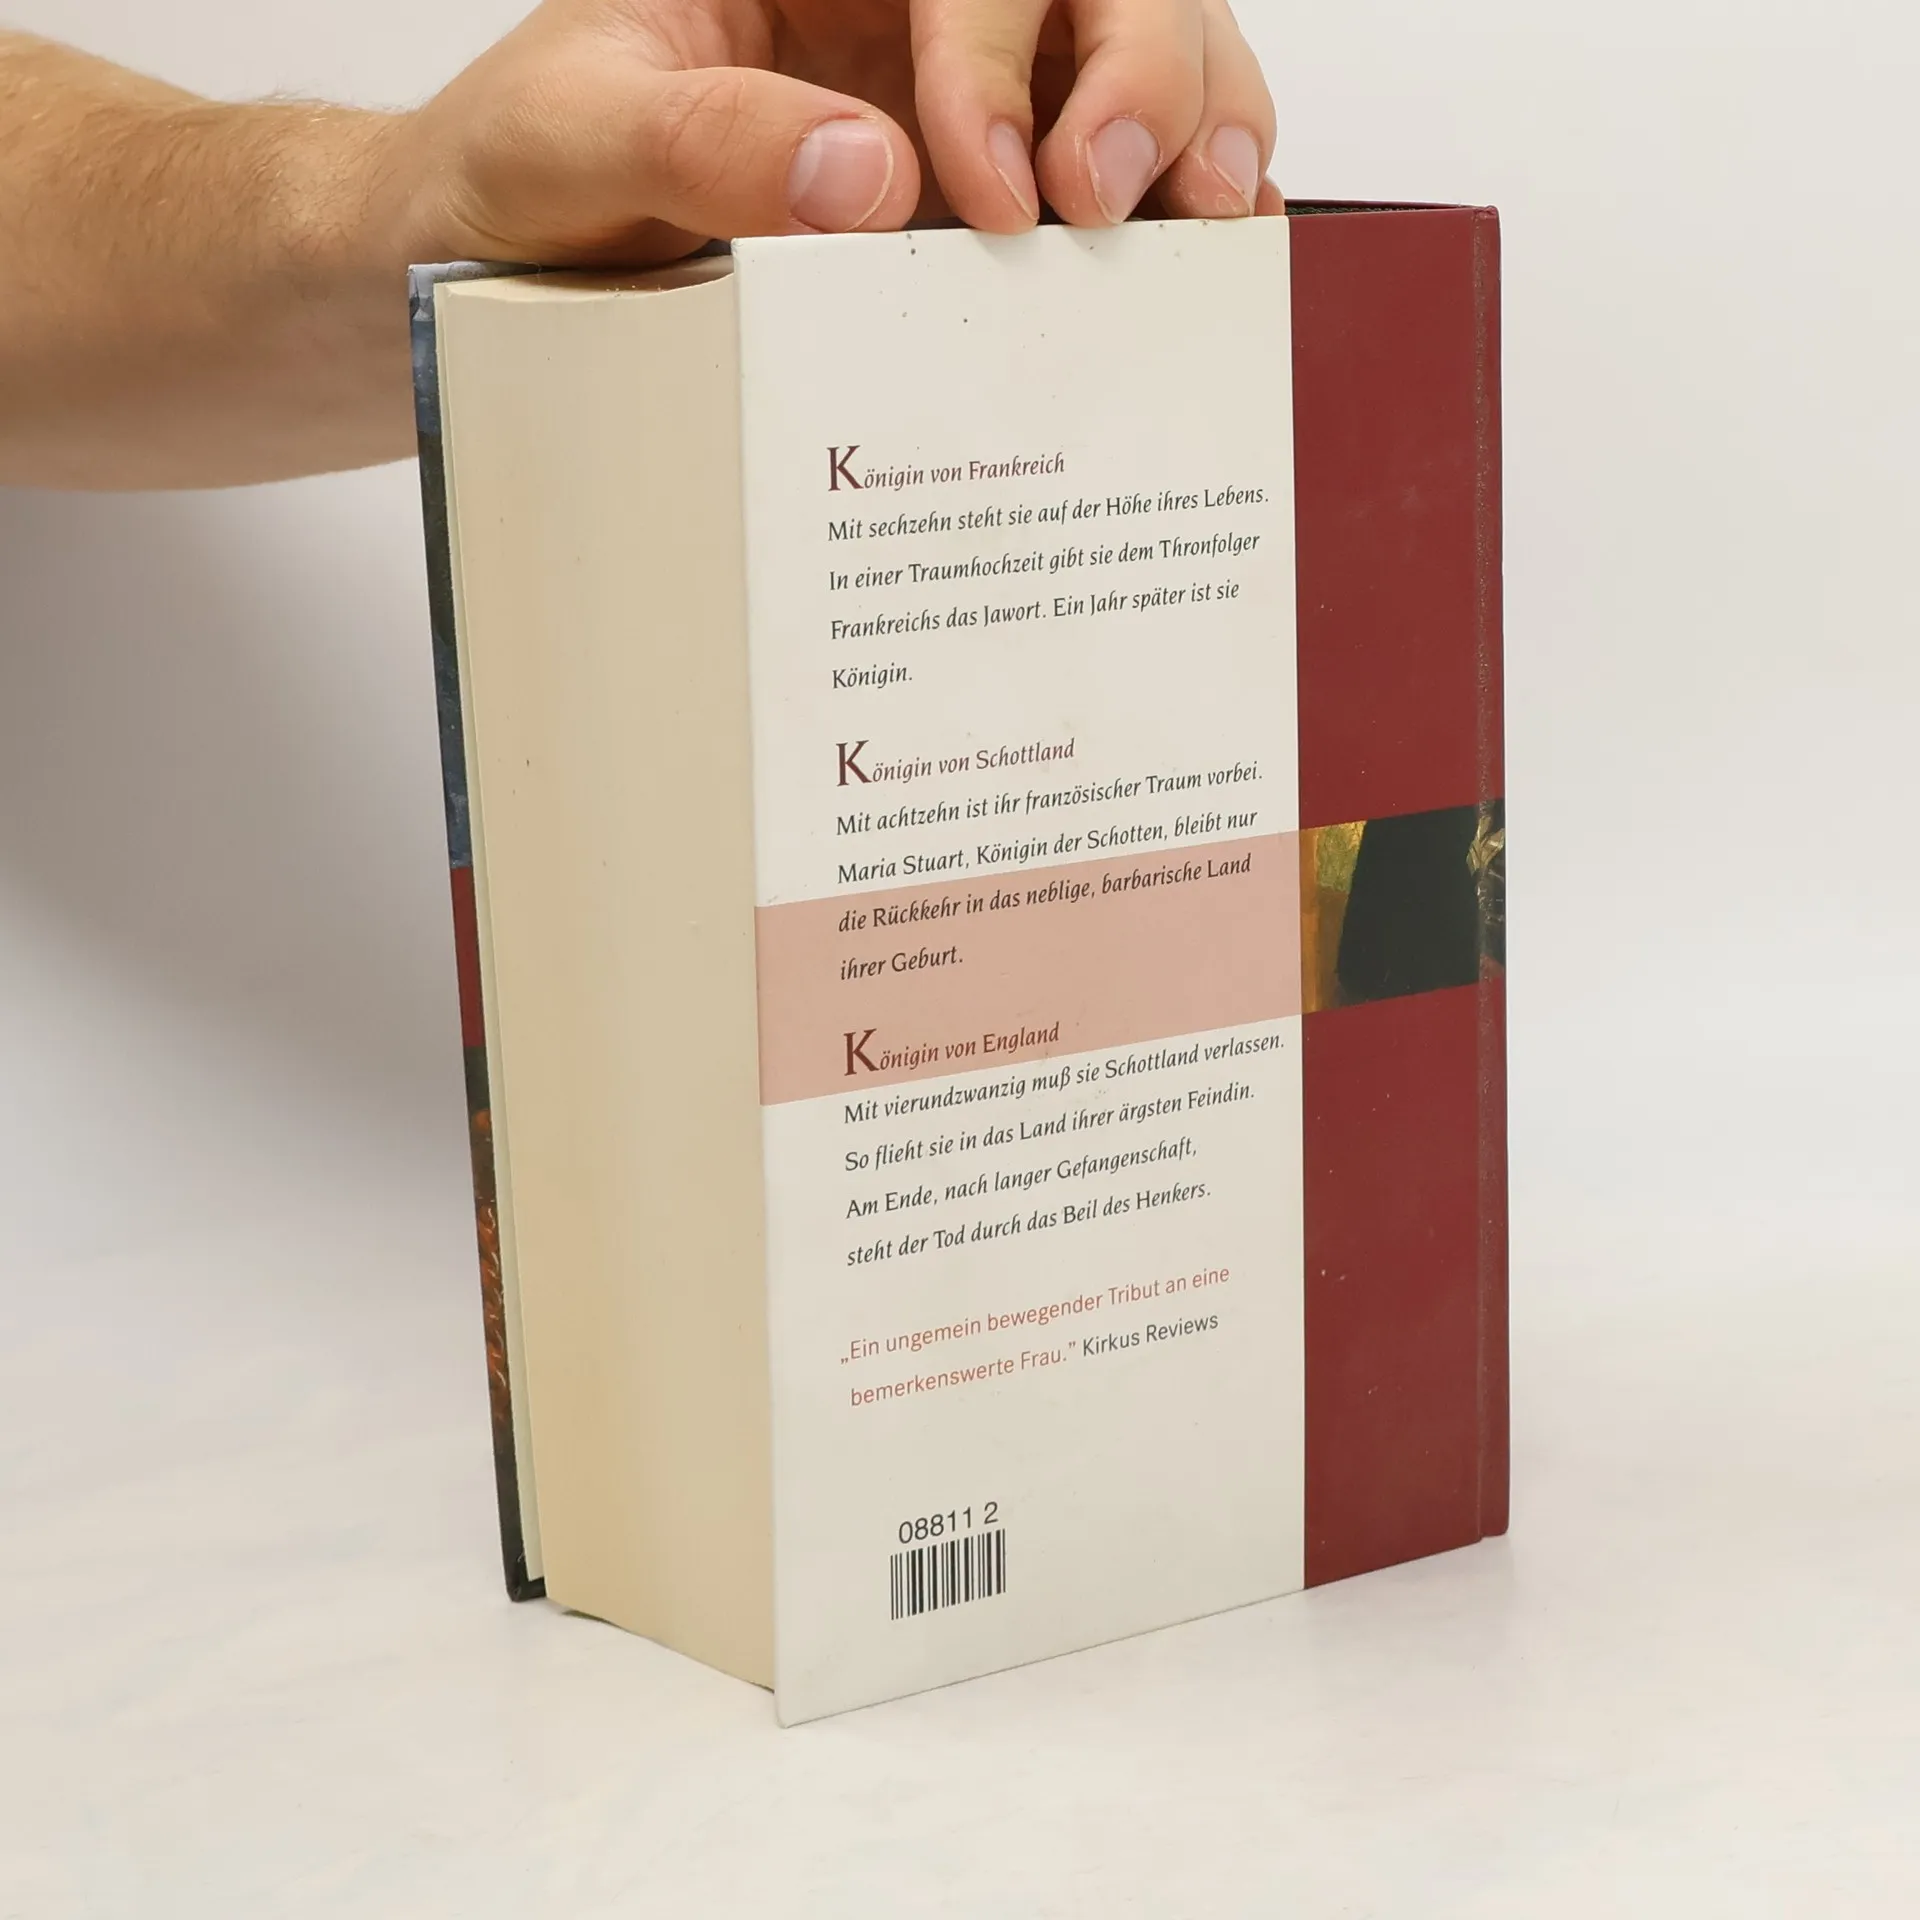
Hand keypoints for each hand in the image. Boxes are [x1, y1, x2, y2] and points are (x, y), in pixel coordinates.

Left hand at [388, 0, 1279, 266]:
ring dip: (1195, 130)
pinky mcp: (987, 210)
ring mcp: (968, 108)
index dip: (997, 55)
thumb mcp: (578, 133)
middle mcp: (917, 18)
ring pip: (1139, 64)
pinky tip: (1204, 261)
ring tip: (1212, 225)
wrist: (508, 263)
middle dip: (1140, 76)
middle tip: (1109, 198)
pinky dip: (1174, 215)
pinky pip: (1114, 184)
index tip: (985, 186)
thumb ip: (706, 138)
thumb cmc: (527, 167)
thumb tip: (866, 179)